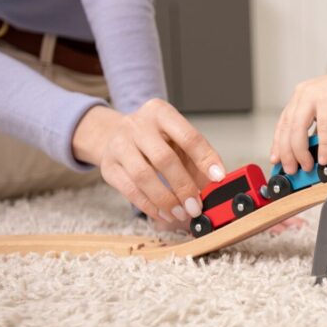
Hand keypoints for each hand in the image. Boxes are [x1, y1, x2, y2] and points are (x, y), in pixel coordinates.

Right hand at [72, 100, 225, 225]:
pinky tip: (164, 214)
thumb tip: (216, 184)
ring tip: (181, 213)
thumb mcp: (177, 140)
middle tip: (196, 206)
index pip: (188, 136)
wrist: (115, 136)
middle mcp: (137, 125)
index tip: (218, 178)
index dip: (205, 159)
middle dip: (183, 186)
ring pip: (143, 176)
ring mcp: (119, 145)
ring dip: (166, 200)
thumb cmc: (155, 139)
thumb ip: (197, 158)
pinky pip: (130, 190)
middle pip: (163, 158)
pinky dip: (149, 206)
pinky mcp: (109, 166)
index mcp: (161, 112)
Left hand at [269, 66, 326, 174]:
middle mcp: (303, 95)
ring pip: (299, 128)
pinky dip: (324, 145)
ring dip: (301, 151)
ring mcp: (314, 96)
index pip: (283, 124)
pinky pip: (323, 127)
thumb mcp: (326, 113)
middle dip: (287, 153)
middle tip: (291, 169)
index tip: (277, 160)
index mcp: (300, 98)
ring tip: (306, 165)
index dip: (278, 144)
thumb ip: (317, 128)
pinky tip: (324, 157)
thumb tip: (313, 150)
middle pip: (287, 129)